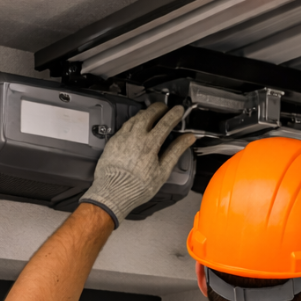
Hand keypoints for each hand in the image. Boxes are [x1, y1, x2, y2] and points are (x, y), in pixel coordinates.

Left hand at [81, 103, 195, 226]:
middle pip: (148, 114)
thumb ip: (175, 151)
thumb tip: (187, 139)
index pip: (165, 123)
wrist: (113, 192)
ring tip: (152, 114)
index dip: (174, 115)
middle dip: (158, 108)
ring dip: (145, 113)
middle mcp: (134, 137)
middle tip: (164, 108)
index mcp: (149, 144)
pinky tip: (136, 125)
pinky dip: (133, 121)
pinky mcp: (113, 141)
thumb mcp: (162, 171)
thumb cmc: (137, 187)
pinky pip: (125, 125)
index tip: (179, 110)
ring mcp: (122, 137)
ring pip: (135, 118)